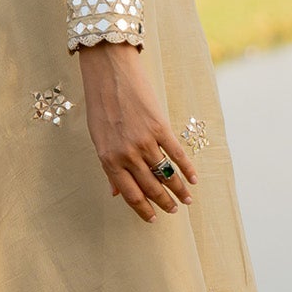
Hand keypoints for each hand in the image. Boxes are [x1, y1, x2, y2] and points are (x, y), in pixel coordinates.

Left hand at [77, 42, 197, 221]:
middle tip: (173, 210)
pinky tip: (194, 179)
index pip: (129, 194)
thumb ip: (108, 167)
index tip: (153, 218)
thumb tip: (114, 193)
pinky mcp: (160, 127)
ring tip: (186, 200)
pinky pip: (177, 154)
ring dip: (179, 190)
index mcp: (108, 160)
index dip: (143, 209)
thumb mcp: (97, 139)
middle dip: (164, 203)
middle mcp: (127, 155)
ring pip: (166, 174)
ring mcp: (144, 142)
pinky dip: (188, 168)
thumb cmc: (100, 106)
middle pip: (150, 187)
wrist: (109, 73)